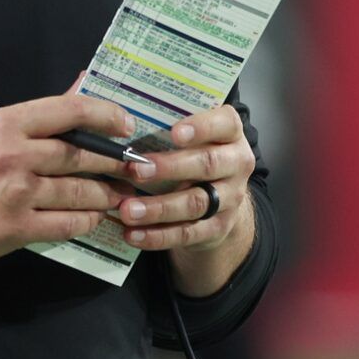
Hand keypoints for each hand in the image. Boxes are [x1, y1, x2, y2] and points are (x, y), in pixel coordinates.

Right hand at [0, 91, 136, 261]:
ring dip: (104, 195)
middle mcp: (14, 154)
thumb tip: (81, 87)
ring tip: (116, 195)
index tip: (126, 124)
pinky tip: (93, 217)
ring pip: (78, 192)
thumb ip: (41, 116)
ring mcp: (16, 193)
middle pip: (79, 156)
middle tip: (132, 168)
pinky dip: (86, 220)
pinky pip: (67, 224)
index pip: (69, 110)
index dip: (105, 115)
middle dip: (112, 163)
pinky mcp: (17, 227)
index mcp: (8, 123)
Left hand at [113, 104, 253, 253]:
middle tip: (135, 169)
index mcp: (231, 133)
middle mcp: (237, 164)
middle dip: (169, 168)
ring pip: (195, 203)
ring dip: (158, 208)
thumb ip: (169, 126)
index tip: (173, 133)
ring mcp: (231, 198)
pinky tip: (133, 234)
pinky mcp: (218, 227)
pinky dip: (158, 235)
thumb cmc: (195, 152)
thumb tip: (121, 123)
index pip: (225, 123)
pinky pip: (188, 233)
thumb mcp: (193, 135)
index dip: (201, 127)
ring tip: (127, 210)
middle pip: (207, 164)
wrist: (221, 195)